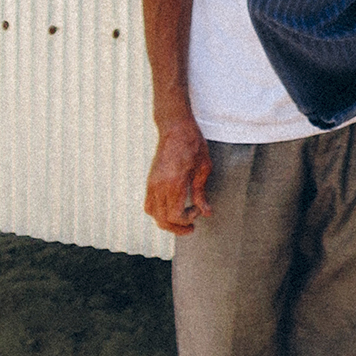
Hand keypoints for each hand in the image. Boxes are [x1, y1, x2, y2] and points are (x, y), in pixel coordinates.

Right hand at [144, 118, 211, 234]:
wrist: (175, 127)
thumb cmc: (192, 143)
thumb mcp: (203, 167)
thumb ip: (202, 193)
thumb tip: (206, 212)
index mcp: (174, 183)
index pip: (174, 216)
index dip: (186, 220)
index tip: (197, 212)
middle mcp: (160, 186)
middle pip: (162, 220)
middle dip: (177, 228)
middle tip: (191, 226)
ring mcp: (152, 183)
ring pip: (154, 215)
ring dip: (167, 222)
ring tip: (181, 220)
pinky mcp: (150, 181)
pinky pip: (149, 205)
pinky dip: (158, 213)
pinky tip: (170, 209)